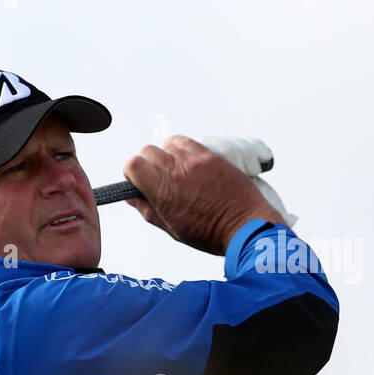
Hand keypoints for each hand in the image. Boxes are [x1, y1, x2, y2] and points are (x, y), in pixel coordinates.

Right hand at [123, 136, 287, 254]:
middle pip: (147, 151)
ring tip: (174, 171)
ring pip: (167, 144)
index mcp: (163, 193)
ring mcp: (195, 161)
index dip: (131, 172)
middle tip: (154, 177)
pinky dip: (182, 149)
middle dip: (146, 164)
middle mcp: (177, 172)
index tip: (137, 181)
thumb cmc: (210, 232)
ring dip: (165, 155)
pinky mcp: (211, 156)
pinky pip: (187, 142)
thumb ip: (148, 210)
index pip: (133, 165)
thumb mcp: (172, 228)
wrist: (243, 225)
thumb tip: (132, 197)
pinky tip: (187, 163)